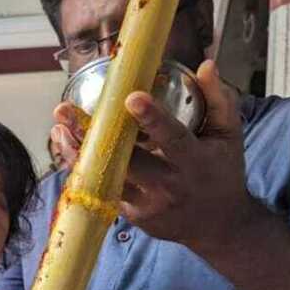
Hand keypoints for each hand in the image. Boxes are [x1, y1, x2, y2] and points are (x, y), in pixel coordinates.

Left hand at [52, 62, 253, 253]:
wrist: (217, 226)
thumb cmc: (223, 171)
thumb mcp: (229, 135)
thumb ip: (219, 99)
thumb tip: (206, 64)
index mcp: (195, 162)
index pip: (173, 138)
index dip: (152, 118)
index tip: (131, 98)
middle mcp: (169, 185)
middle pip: (126, 160)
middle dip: (94, 135)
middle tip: (64, 111)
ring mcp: (147, 204)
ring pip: (106, 178)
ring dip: (78, 153)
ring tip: (59, 128)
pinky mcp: (131, 216)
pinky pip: (104, 190)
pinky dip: (84, 169)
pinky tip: (68, 147)